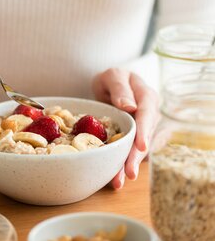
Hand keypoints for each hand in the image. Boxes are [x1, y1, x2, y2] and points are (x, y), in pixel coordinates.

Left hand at [93, 68, 158, 188]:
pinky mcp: (133, 137)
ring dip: (128, 164)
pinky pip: (129, 151)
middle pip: (145, 136)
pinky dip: (122, 163)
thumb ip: (120, 88)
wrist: (109, 86)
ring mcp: (142, 128)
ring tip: (118, 182)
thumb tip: (130, 107)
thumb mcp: (112, 76)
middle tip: (129, 173)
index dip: (144, 131)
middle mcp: (148, 114)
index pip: (147, 114)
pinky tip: (114, 177)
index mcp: (146, 97)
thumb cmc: (112, 79)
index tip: (141, 146)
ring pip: (138, 148)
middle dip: (136, 156)